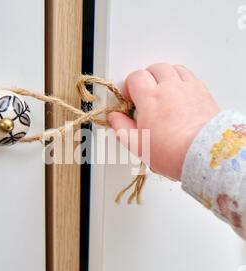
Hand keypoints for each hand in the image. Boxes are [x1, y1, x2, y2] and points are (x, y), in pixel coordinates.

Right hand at [108, 63, 219, 180]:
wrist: (204, 154)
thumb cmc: (173, 152)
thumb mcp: (138, 145)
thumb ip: (121, 128)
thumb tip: (114, 117)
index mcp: (150, 99)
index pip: (135, 77)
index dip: (129, 85)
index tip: (130, 99)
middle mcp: (169, 88)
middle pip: (154, 68)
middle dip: (146, 78)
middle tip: (145, 95)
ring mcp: (187, 88)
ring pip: (172, 68)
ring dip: (163, 76)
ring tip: (161, 91)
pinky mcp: (202, 92)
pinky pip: (189, 75)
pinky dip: (180, 79)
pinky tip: (178, 92)